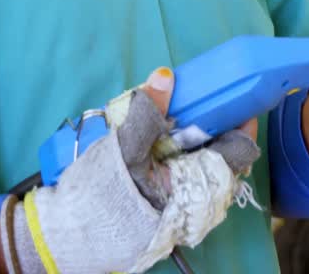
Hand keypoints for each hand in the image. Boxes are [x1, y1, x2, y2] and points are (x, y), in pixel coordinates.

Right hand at [0, 68, 261, 273]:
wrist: (69, 234)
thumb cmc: (98, 192)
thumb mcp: (122, 144)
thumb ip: (146, 109)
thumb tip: (166, 75)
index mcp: (195, 185)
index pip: (239, 151)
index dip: (240, 122)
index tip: (234, 99)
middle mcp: (199, 203)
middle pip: (224, 158)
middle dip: (215, 130)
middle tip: (201, 105)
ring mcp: (187, 211)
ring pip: (207, 169)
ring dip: (198, 144)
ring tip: (180, 123)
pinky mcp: (172, 214)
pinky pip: (190, 180)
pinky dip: (184, 160)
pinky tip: (164, 147)